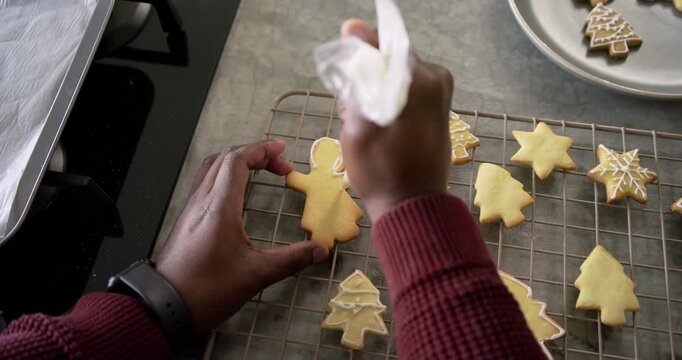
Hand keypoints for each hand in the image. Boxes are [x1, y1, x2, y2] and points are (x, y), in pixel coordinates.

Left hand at [156, 140, 328, 332]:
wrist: (164, 306)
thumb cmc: (206, 290)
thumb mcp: (255, 275)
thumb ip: (291, 260)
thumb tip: (318, 250)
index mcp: (219, 207)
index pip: (237, 160)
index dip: (261, 150)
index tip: (282, 150)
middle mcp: (202, 201)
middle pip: (225, 158)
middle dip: (255, 154)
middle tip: (279, 165)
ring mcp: (191, 209)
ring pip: (212, 168)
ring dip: (237, 162)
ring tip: (260, 170)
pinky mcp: (186, 220)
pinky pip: (206, 183)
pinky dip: (225, 176)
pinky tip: (237, 193)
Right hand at [338, 19, 453, 220]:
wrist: (411, 205)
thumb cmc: (380, 168)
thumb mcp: (359, 120)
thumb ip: (358, 71)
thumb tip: (352, 25)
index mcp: (418, 79)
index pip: (382, 46)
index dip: (358, 61)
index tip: (349, 85)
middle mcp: (437, 79)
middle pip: (390, 61)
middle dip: (368, 80)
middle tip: (356, 112)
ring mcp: (442, 93)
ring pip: (397, 76)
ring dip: (378, 93)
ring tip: (368, 125)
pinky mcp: (440, 107)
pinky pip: (409, 90)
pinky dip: (391, 102)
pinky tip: (381, 128)